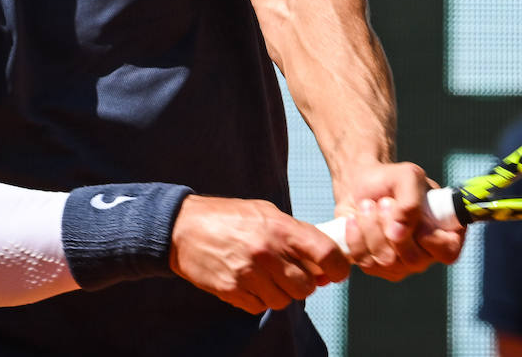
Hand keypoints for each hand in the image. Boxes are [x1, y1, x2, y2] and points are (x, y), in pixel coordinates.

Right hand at [169, 195, 350, 313]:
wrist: (183, 228)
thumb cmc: (230, 218)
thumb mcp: (267, 213)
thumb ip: (297, 234)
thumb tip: (325, 260)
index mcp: (280, 228)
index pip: (325, 253)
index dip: (338, 267)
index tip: (337, 272)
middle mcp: (267, 252)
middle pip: (307, 286)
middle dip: (305, 284)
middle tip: (294, 274)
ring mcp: (248, 274)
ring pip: (284, 301)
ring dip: (282, 294)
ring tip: (268, 277)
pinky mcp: (232, 290)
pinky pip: (260, 307)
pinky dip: (260, 300)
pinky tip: (251, 283)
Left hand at [336, 162, 464, 280]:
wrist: (360, 186)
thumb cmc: (391, 180)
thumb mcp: (407, 176)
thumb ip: (411, 201)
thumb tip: (399, 233)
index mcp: (444, 231)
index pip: (448, 251)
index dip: (431, 239)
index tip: (412, 217)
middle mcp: (426, 253)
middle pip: (413, 259)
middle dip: (392, 227)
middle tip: (384, 201)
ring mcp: (402, 265)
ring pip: (387, 261)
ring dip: (372, 227)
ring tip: (367, 205)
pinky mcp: (377, 268)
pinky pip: (365, 262)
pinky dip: (356, 236)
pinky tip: (355, 219)